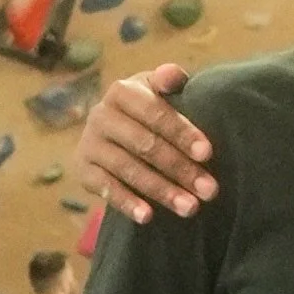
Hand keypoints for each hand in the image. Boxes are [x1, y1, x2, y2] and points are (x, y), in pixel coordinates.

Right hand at [75, 64, 216, 222]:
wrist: (113, 129)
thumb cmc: (149, 108)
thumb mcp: (158, 90)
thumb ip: (169, 80)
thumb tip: (173, 76)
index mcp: (122, 91)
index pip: (155, 113)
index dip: (182, 133)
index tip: (208, 154)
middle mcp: (101, 115)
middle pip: (145, 145)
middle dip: (180, 169)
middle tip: (210, 190)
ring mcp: (90, 144)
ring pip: (129, 170)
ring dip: (161, 191)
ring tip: (190, 208)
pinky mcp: (83, 170)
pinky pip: (106, 189)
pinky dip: (127, 203)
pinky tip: (148, 217)